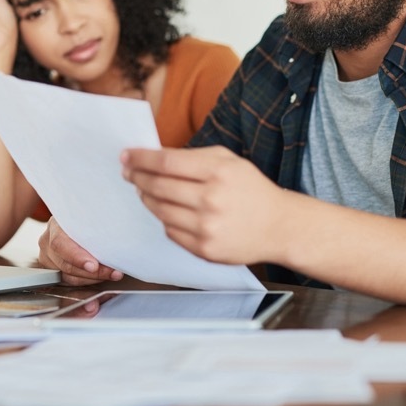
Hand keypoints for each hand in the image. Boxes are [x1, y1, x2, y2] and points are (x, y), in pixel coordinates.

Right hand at [37, 218, 122, 285]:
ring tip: (112, 274)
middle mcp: (48, 240)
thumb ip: (99, 218)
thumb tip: (123, 217)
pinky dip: (88, 284)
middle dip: (92, 272)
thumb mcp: (89, 212)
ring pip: (68, 276)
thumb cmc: (87, 216)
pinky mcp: (55, 270)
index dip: (76, 256)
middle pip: (65, 264)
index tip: (93, 265)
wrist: (79, 220)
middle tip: (113, 272)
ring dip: (93, 279)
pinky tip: (101, 283)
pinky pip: (71, 283)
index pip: (60, 243)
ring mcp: (49, 257)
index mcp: (56, 224)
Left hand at [121, 146, 287, 264]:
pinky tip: (167, 210)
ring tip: (144, 189)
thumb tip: (153, 157)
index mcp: (217, 171)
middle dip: (137, 177)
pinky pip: (170, 231)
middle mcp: (211, 199)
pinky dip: (165, 219)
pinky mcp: (204, 249)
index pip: (166, 163)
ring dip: (146, 198)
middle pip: (158, 187)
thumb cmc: (251, 189)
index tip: (126, 156)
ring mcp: (206, 227)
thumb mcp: (228, 161)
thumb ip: (193, 156)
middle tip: (128, 172)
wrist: (279, 226)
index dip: (141, 159)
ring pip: (159, 210)